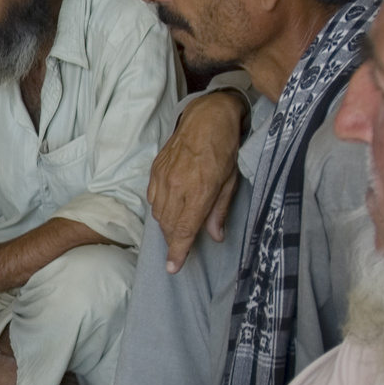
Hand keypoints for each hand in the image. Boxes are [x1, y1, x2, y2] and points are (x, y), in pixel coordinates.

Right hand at [146, 91, 243, 272]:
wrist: (207, 116)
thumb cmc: (225, 147)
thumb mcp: (231, 181)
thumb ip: (219, 210)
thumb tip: (214, 236)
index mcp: (199, 191)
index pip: (184, 230)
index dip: (178, 252)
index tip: (173, 268)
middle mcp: (177, 186)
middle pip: (168, 226)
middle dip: (173, 242)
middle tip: (180, 250)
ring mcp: (163, 177)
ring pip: (158, 214)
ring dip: (166, 226)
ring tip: (176, 230)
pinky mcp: (156, 169)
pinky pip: (152, 198)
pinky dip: (159, 208)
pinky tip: (169, 208)